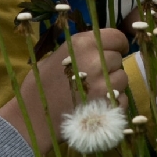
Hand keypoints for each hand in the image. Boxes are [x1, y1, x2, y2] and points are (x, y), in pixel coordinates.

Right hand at [0, 28, 129, 153]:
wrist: (34, 120)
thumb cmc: (39, 87)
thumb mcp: (54, 57)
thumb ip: (80, 51)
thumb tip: (100, 48)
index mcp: (82, 44)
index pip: (117, 37)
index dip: (118, 45)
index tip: (115, 51)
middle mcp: (96, 61)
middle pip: (118, 58)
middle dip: (110, 66)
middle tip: (94, 76)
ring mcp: (104, 85)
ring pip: (122, 79)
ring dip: (113, 85)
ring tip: (93, 92)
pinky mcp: (109, 106)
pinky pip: (122, 100)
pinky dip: (114, 103)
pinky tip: (96, 106)